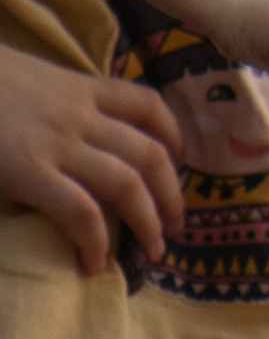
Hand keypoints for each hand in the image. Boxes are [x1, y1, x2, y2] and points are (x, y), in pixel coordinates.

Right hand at [0, 52, 183, 273]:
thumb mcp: (20, 77)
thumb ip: (48, 101)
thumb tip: (60, 130)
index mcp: (76, 85)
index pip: (146, 104)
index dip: (173, 135)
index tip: (178, 159)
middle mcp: (78, 114)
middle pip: (151, 153)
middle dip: (173, 194)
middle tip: (175, 224)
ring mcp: (57, 143)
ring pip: (129, 184)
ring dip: (151, 221)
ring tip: (154, 249)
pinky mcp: (29, 171)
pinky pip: (81, 212)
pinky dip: (96, 241)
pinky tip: (94, 262)